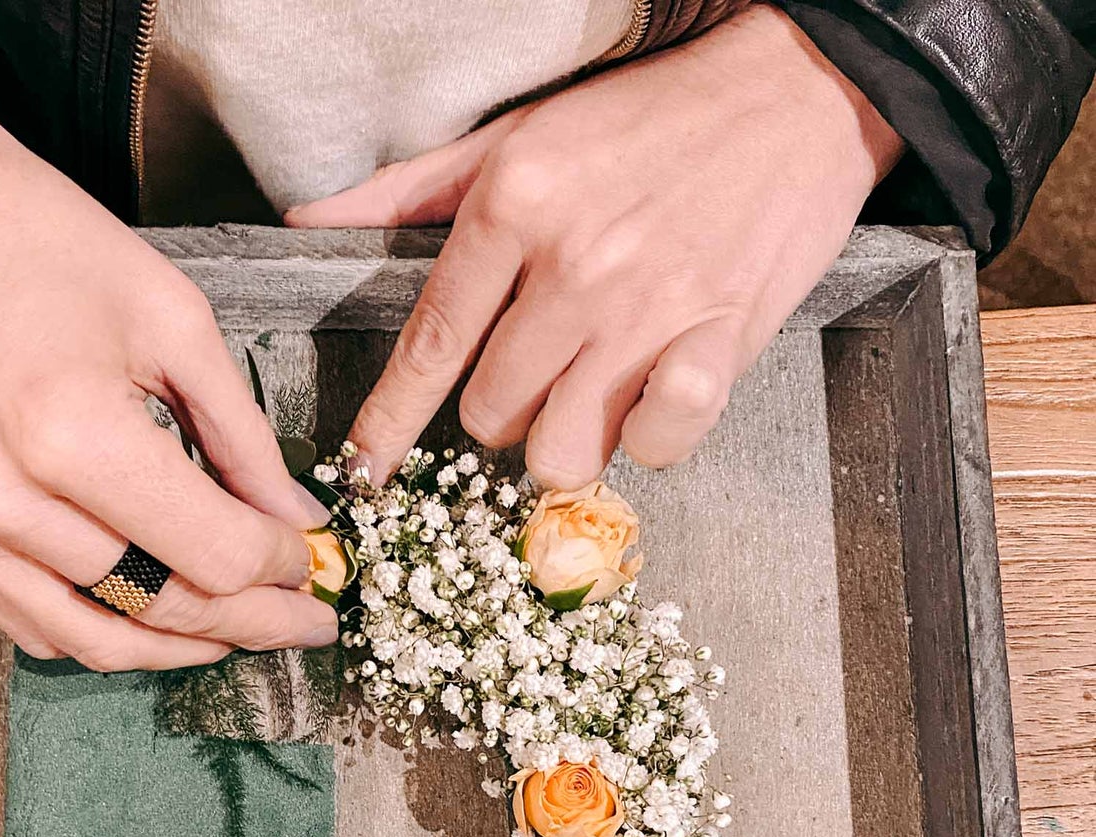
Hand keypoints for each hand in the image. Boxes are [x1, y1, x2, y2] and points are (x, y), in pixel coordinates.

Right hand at [0, 126, 337, 668]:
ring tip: (241, 632)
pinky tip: (153, 618)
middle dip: (252, 623)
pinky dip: (105, 636)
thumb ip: (241, 435)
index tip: (310, 560)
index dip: (279, 569)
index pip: (211, 553)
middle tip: (305, 621)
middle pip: (163, 609)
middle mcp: (4, 502)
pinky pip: (34, 627)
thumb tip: (294, 519)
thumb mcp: (171, 318)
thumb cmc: (30, 239)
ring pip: (99, 642)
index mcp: (74, 435)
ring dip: (182, 647)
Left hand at [287, 5, 902, 486]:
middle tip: (537, 366)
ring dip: (565, 436)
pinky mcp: (720, 341)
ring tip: (590, 389)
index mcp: (513, 208)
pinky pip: (656, 446)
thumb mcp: (518, 134)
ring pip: (560, 448)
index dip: (387, 423)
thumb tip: (313, 217)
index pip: (428, 346)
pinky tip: (653, 397)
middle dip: (501, 407)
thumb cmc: (649, 119)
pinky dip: (649, 439)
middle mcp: (573, 266)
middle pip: (489, 414)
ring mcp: (649, 311)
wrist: (797, 92)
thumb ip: (411, 189)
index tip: (363, 471)